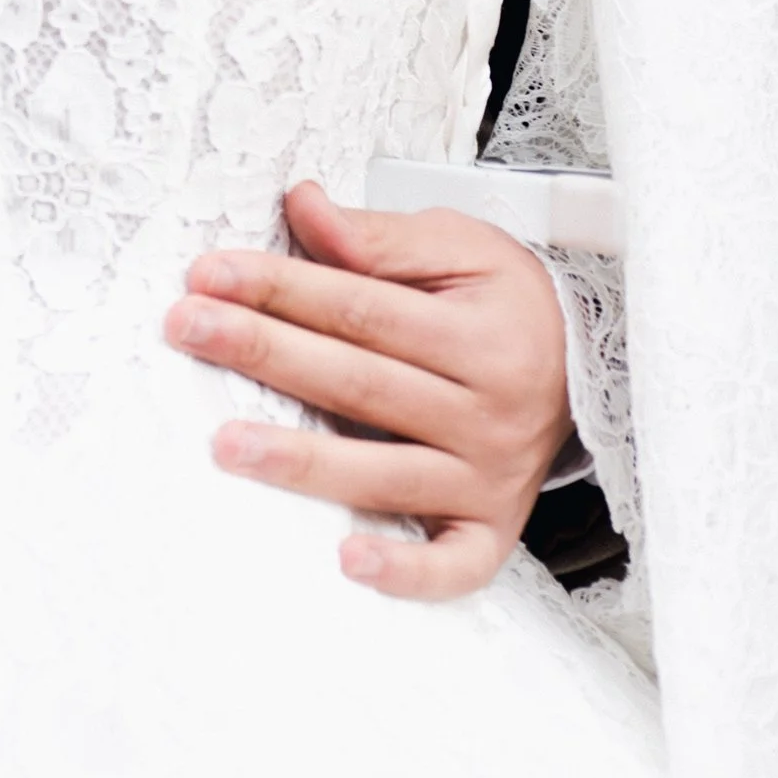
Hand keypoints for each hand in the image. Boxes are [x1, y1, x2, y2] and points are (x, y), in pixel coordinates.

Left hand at [162, 180, 573, 602]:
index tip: (210, 274)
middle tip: (187, 329)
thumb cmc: (508, 306)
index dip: (281, 288)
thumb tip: (304, 207)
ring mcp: (489, 479)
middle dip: (265, 352)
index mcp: (480, 336)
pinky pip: (452, 565)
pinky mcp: (490, 530)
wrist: (590, 373)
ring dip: (302, 462)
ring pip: (384, 472)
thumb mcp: (462, 249)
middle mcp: (487, 412)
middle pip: (358, 383)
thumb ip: (380, 237)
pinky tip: (347, 558)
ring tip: (225, 444)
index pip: (360, 309)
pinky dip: (405, 569)